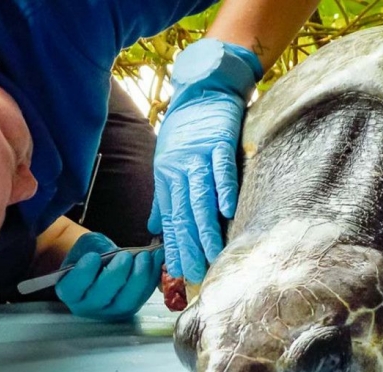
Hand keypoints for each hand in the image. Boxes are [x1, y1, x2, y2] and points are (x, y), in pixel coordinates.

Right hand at [55, 232, 163, 320]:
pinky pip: (143, 297)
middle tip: (125, 255)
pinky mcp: (131, 309)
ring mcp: (111, 311)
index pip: (73, 288)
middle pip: (102, 297)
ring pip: (126, 301)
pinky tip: (155, 259)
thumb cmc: (89, 254)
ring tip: (144, 256)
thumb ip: (94, 249)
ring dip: (139, 278)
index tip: (93, 257)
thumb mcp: (86, 246)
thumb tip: (114, 253)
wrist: (100, 266)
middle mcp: (88, 306)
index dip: (83, 274)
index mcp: (70, 291)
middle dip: (116, 274)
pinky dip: (151, 278)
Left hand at [149, 39, 261, 282]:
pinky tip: (227, 210)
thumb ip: (163, 198)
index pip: (171, 218)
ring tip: (212, 252)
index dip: (175, 245)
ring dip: (205, 226)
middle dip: (190, 244)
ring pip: (200, 197)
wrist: (202, 90)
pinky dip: (224, 189)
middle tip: (197, 271)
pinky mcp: (219, 142)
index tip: (180, 270)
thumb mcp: (167, 163)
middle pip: (184, 212)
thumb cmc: (186, 130)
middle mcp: (180, 170)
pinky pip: (221, 169)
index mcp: (167, 177)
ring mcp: (199, 157)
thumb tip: (155, 229)